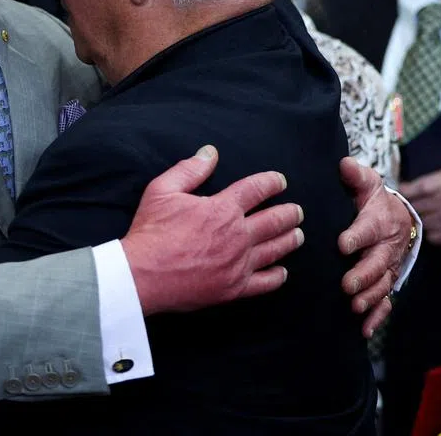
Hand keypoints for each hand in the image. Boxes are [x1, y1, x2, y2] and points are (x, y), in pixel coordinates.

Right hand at [121, 145, 303, 315]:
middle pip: (274, 220)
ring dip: (290, 240)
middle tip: (297, 211)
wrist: (142, 275)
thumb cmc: (151, 231)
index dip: (272, 182)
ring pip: (275, 249)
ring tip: (298, 234)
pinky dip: (277, 276)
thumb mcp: (163, 190)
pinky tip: (282, 272)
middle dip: (290, 213)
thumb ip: (190, 170)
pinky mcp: (233, 288)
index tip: (280, 181)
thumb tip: (210, 152)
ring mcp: (238, 263)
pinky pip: (264, 282)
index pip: (256, 189)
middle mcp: (237, 235)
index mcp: (223, 208)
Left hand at [337, 157, 413, 336]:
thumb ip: (355, 176)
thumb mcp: (366, 184)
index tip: (342, 243)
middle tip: (347, 284)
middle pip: (378, 262)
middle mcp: (388, 247)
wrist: (397, 218)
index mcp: (380, 221)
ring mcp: (389, 268)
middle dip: (364, 274)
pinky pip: (386, 302)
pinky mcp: (387, 282)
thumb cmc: (373, 200)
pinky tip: (365, 329)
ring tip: (354, 305)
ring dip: (370, 296)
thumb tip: (344, 164)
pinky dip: (377, 317)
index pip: (369, 228)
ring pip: (382, 284)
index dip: (357, 236)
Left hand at [399, 167, 440, 245]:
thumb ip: (427, 180)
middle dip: (411, 207)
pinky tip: (437, 226)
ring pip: (422, 223)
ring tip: (426, 216)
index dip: (404, 193)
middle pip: (415, 207)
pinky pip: (432, 236)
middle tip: (410, 206)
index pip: (415, 189)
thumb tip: (402, 187)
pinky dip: (431, 232)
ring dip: (421, 220)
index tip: (399, 194)